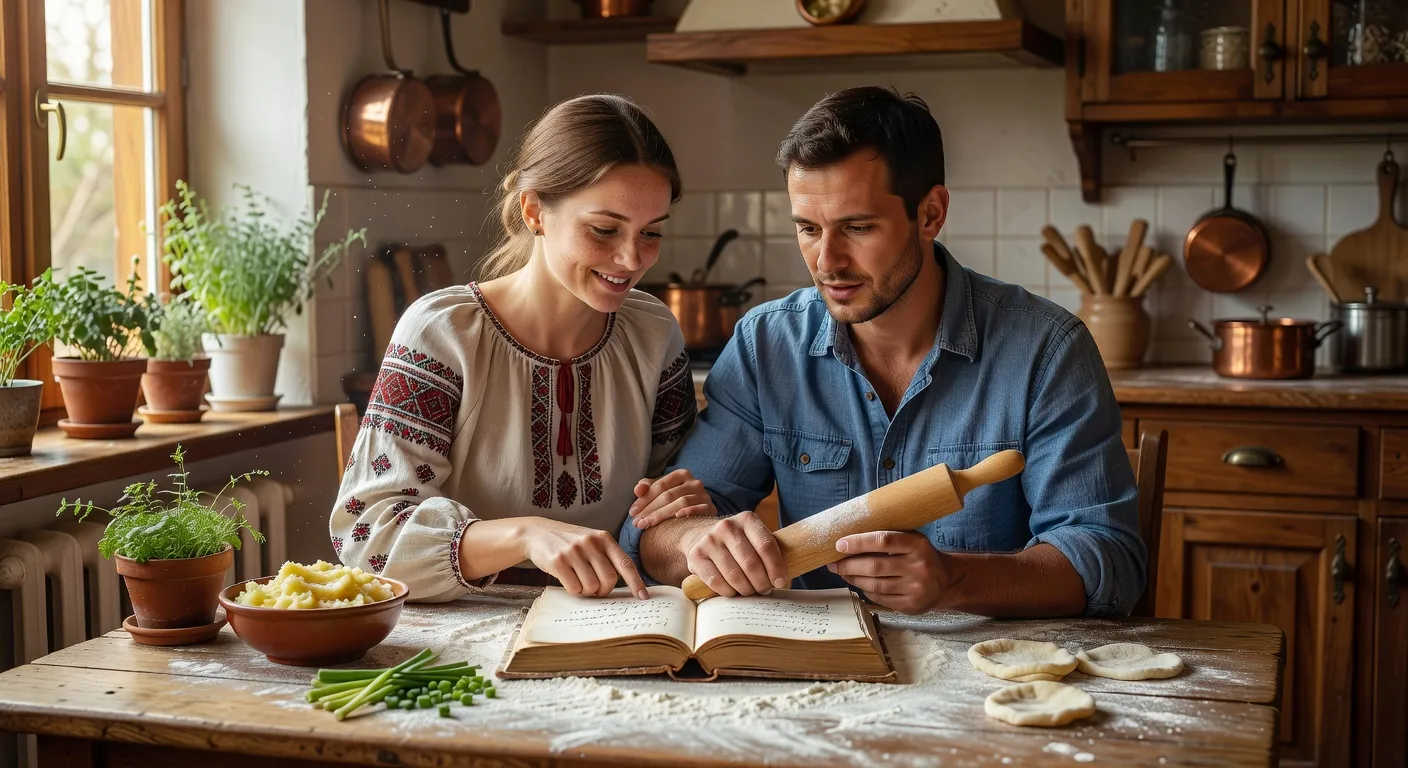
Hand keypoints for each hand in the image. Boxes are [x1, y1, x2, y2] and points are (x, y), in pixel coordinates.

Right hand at [520, 518, 649, 599]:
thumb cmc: (568, 542)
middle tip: (594, 588)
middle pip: (609, 579)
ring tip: (578, 581)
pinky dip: (573, 590)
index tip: (643, 597)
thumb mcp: (591, 542)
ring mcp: (574, 551)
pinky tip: (567, 580)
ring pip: (592, 586)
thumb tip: (624, 585)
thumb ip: (606, 557)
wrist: (536, 533)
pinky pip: (574, 587)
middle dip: (603, 590)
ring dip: (586, 591)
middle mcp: (591, 543)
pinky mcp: (558, 561)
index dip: (636, 582)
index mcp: (604, 538)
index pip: (626, 563)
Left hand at [628, 469, 717, 529]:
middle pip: (669, 495)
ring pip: (681, 503)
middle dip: (650, 510)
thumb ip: (648, 488)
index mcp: (682, 474)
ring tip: (647, 525)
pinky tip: (676, 518)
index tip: (632, 512)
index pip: (660, 485)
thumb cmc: (677, 501)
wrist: (702, 511)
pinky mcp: (711, 508)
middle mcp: (695, 482)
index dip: (644, 499)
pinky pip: (700, 509)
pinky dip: (688, 512)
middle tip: (637, 523)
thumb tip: (638, 489)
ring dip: (662, 515)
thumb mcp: (662, 492)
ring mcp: (704, 495)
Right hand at [684, 511, 787, 596]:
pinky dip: (728, 592)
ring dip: (746, 590)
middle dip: (761, 583)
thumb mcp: (753, 539)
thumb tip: (783, 582)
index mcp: (747, 520)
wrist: (700, 535)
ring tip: (749, 591)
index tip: (780, 582)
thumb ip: (768, 554)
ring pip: (734, 576)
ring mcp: (709, 540)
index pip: (766, 545)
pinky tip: (732, 591)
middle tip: (764, 590)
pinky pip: (716, 582)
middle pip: (751, 564)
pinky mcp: (696, 555)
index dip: (776, 567)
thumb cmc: (736, 544)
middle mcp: (727, 526)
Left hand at [827, 531, 947, 613]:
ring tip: (843, 572)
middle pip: (875, 566)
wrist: (946, 581)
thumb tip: (849, 540)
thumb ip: (888, 538)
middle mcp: (918, 567)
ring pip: (874, 584)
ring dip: (853, 578)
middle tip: (833, 563)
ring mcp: (915, 589)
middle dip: (848, 564)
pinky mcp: (910, 605)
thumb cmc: (920, 555)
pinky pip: (879, 598)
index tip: (839, 544)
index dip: (859, 542)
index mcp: (918, 545)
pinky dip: (865, 590)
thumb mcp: (912, 540)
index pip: (884, 541)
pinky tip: (860, 583)